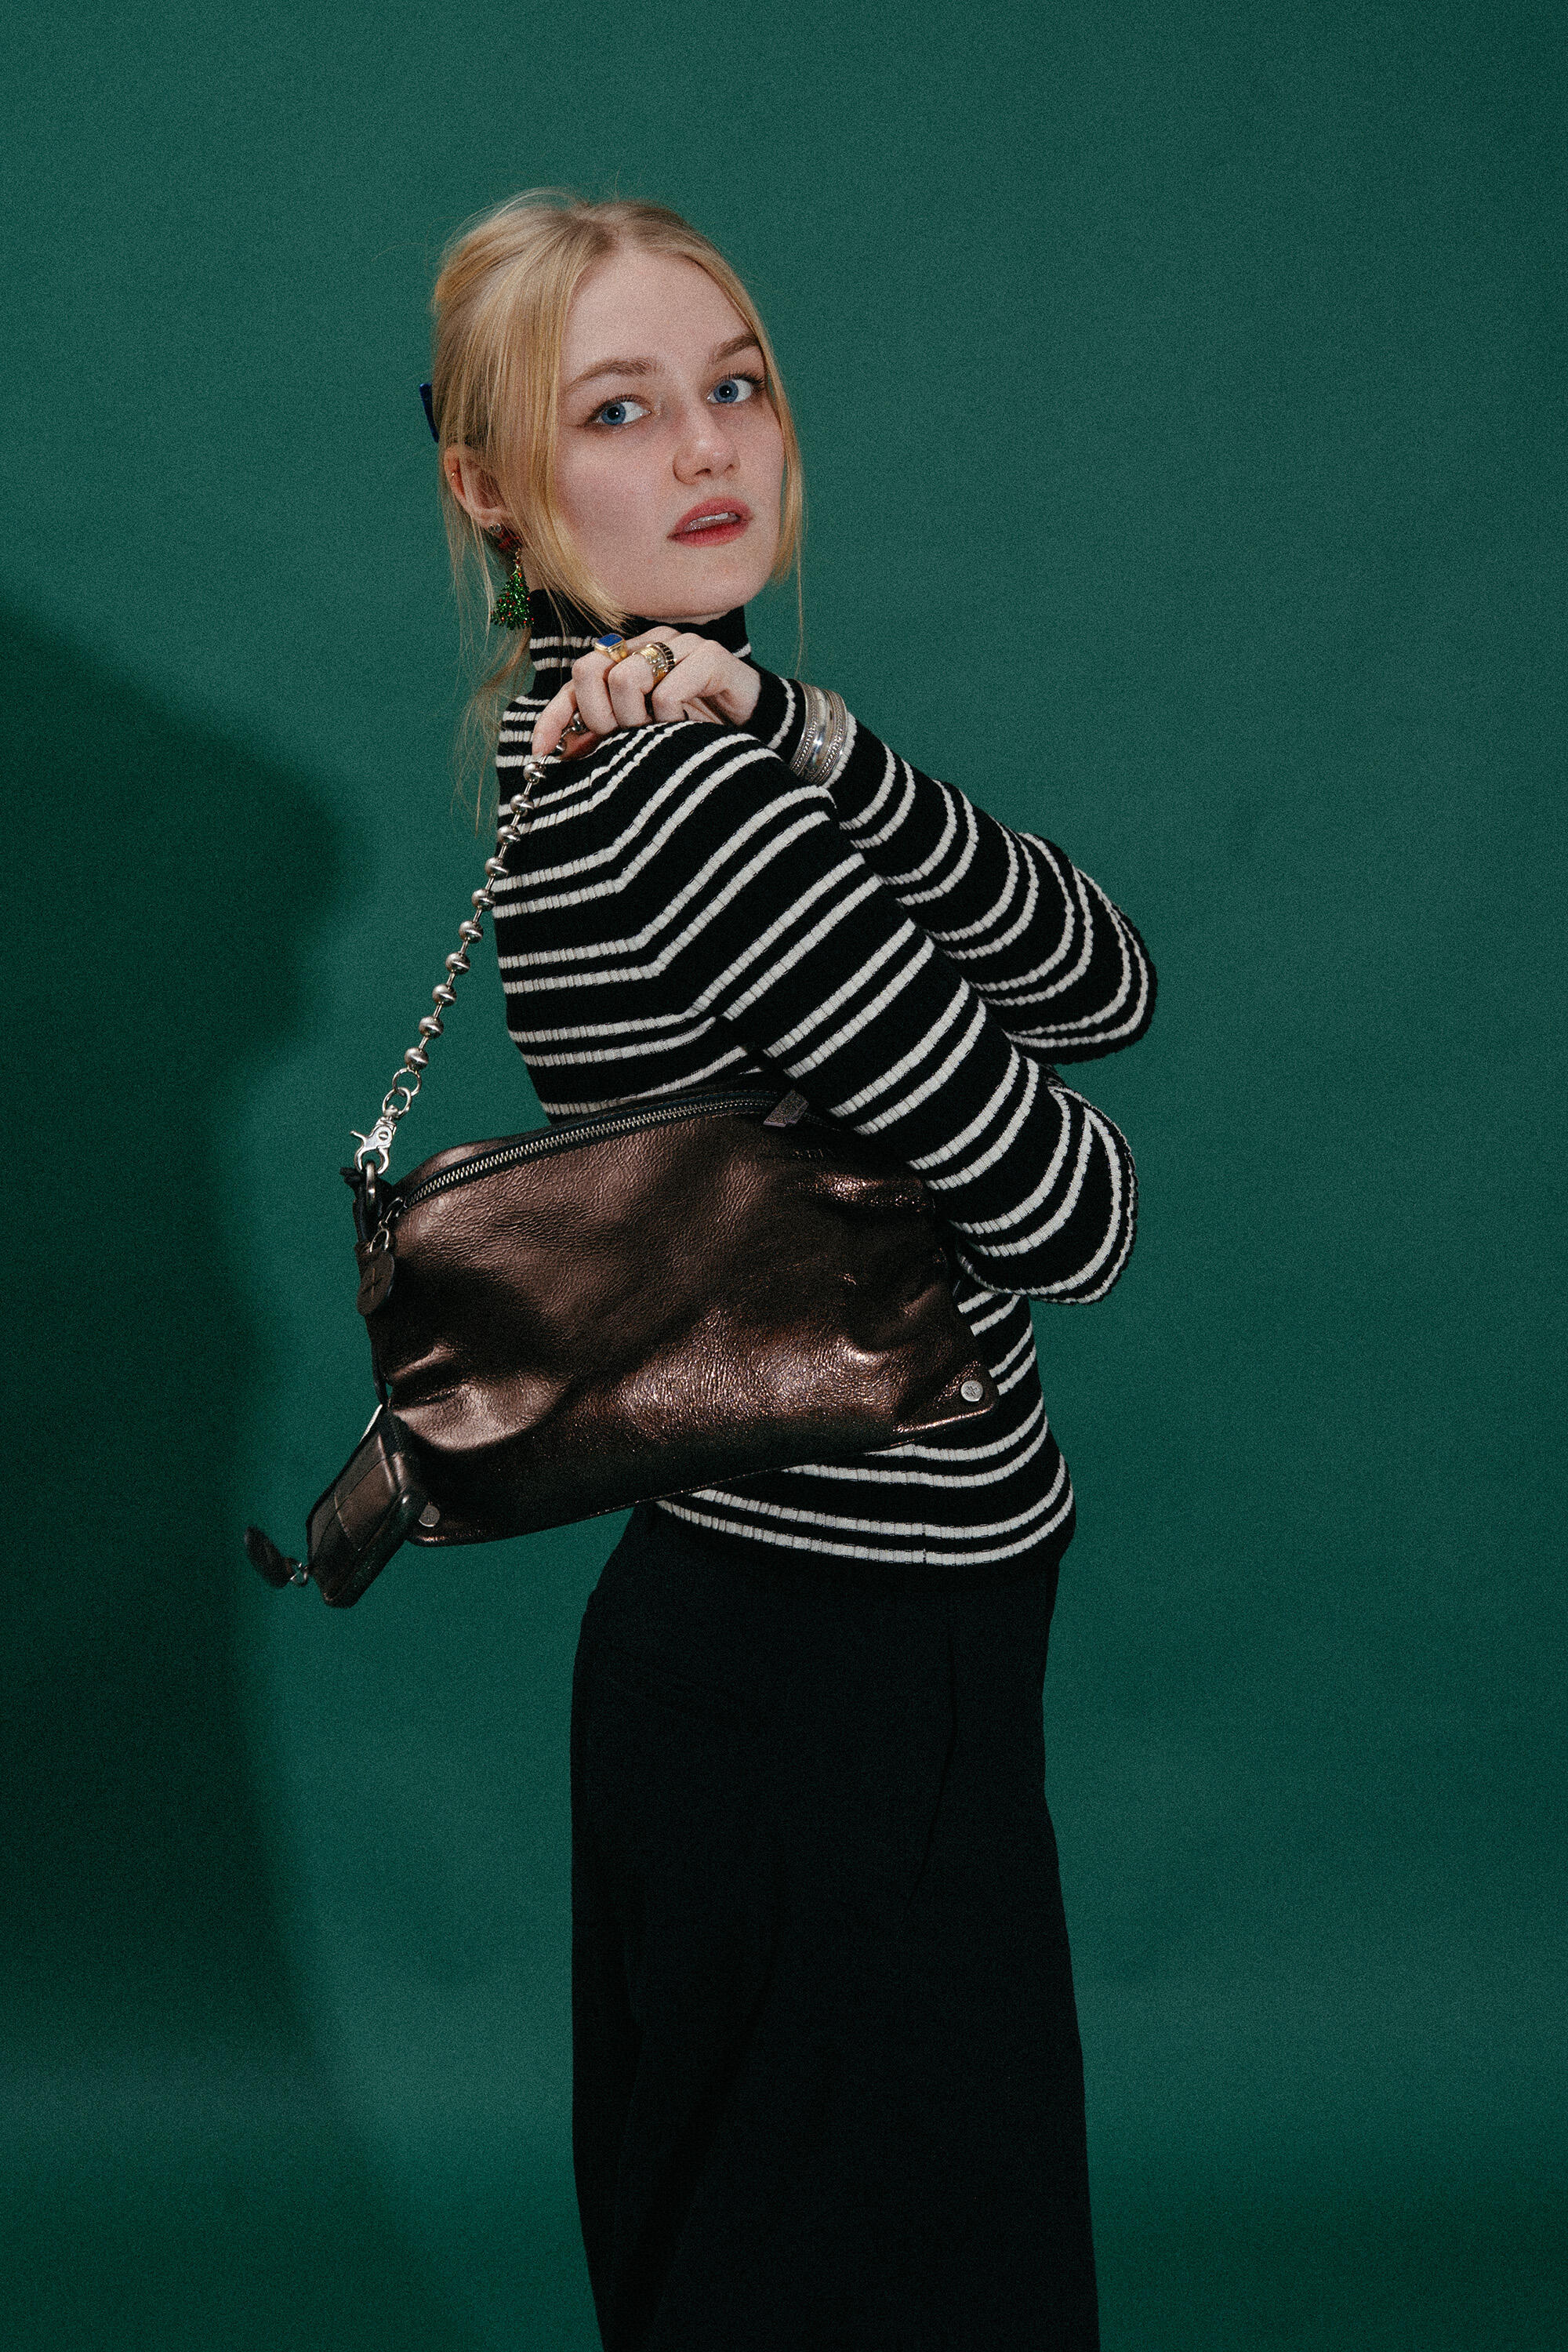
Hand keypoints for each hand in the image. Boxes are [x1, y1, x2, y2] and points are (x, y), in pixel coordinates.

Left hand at [531, 629, 763, 761]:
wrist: (757, 727)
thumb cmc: (696, 730)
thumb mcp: (642, 735)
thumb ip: (604, 736)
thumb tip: (559, 752)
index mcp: (627, 658)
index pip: (576, 678)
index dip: (555, 715)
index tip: (542, 752)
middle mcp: (648, 644)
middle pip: (591, 670)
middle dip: (601, 717)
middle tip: (626, 738)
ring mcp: (680, 645)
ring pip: (627, 678)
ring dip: (638, 719)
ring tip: (659, 733)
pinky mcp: (711, 657)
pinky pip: (669, 691)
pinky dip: (673, 719)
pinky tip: (688, 728)